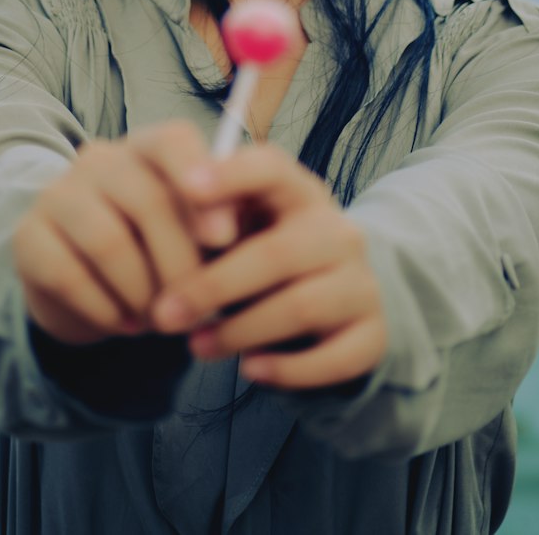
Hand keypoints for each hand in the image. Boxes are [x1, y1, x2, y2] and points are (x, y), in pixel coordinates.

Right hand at [12, 120, 236, 345]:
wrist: (86, 289)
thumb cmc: (154, 255)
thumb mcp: (189, 236)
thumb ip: (213, 225)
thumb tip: (232, 235)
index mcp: (145, 149)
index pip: (172, 140)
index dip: (200, 179)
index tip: (224, 236)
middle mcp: (98, 160)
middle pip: (148, 201)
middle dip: (181, 267)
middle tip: (198, 310)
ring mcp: (57, 193)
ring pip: (109, 243)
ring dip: (143, 294)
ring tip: (161, 321)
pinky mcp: (27, 235)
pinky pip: (69, 276)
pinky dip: (105, 311)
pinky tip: (124, 324)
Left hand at [150, 145, 386, 389]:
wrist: (337, 304)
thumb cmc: (267, 259)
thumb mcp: (243, 231)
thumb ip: (212, 225)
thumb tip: (169, 229)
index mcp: (300, 193)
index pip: (272, 168)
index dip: (231, 174)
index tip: (186, 188)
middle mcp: (339, 232)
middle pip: (277, 253)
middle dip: (213, 287)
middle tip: (164, 314)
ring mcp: (362, 284)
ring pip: (301, 307)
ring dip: (240, 331)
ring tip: (196, 346)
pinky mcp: (374, 336)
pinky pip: (333, 358)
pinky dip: (287, 369)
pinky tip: (250, 370)